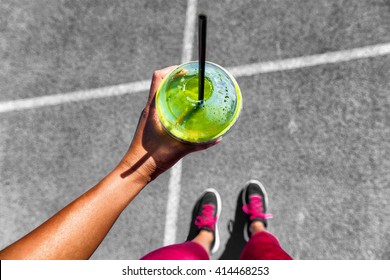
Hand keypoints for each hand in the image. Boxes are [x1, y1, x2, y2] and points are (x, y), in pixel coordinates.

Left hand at [120, 66, 220, 181]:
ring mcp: (149, 116)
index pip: (158, 78)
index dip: (172, 69)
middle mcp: (149, 109)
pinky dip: (172, 103)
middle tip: (193, 80)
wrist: (136, 170)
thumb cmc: (152, 158)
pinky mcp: (151, 124)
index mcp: (153, 109)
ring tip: (190, 92)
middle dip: (176, 78)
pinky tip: (184, 111)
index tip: (186, 70)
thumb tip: (218, 138)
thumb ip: (199, 144)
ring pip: (161, 95)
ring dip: (174, 90)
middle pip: (161, 84)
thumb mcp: (179, 149)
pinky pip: (162, 106)